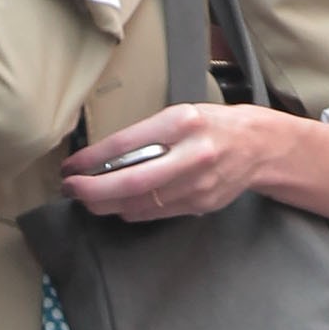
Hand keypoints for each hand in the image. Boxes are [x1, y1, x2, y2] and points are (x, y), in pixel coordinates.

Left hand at [61, 101, 267, 219]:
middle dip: (93, 191)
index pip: (125, 146)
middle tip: (71, 189)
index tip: (71, 167)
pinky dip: (129, 210)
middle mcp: (191, 155)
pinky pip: (154, 213)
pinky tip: (116, 204)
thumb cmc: (211, 127)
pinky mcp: (200, 204)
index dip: (91, 161)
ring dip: (106, 204)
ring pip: (139, 203)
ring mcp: (197, 184)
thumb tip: (101, 158)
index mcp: (182, 123)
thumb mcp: (178, 116)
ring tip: (87, 197)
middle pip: (131, 182)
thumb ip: (144, 136)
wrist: (257, 147)